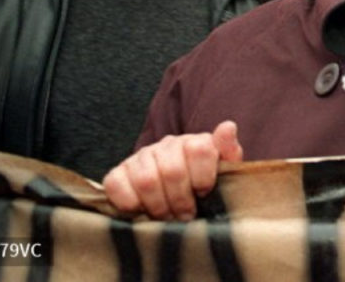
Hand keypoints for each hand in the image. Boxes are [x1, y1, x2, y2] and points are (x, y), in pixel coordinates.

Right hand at [103, 121, 243, 220]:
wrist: (176, 198)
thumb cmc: (204, 186)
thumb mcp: (224, 171)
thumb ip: (228, 151)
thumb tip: (228, 127)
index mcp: (194, 142)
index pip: (199, 149)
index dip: (202, 178)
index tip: (204, 194)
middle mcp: (166, 145)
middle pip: (172, 171)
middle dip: (181, 201)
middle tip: (186, 215)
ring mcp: (140, 157)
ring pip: (146, 180)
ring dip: (158, 206)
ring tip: (167, 217)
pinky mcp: (117, 174)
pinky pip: (116, 185)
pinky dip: (129, 203)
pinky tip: (142, 210)